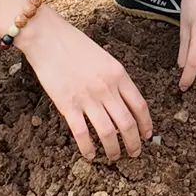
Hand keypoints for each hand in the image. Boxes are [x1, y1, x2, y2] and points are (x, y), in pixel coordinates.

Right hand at [19, 6, 152, 161]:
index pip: (140, 105)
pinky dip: (88, 148)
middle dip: (134, 142)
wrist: (48, 38)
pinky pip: (82, 134)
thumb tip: (122, 103)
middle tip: (135, 153)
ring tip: (115, 158)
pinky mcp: (67, 105)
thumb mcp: (105, 58)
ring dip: (113, 149)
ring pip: (108, 133)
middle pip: (127, 123)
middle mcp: (107, 88)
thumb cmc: (75, 46)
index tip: (147, 135)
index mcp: (119, 74)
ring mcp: (87, 97)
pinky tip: (90, 156)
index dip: (145, 124)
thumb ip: (115, 79)